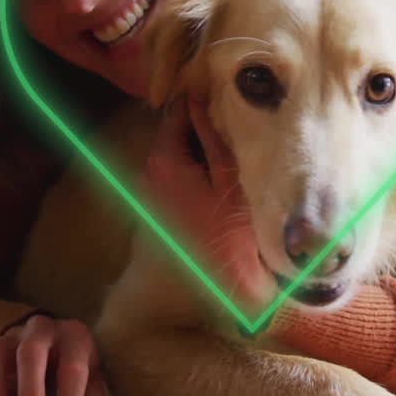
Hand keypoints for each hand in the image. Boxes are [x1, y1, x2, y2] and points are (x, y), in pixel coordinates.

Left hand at [138, 96, 274, 316]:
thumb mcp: (232, 183)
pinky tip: (227, 176)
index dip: (206, 94)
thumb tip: (206, 99)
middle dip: (207, 120)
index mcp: (165, 158)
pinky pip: (181, 172)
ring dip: (205, 146)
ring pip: (182, 150)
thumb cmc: (224, 244)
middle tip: (246, 118)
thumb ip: (217, 139)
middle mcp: (150, 169)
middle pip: (179, 127)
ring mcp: (152, 189)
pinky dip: (200, 167)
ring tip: (241, 145)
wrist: (200, 304)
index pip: (179, 105)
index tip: (234, 91)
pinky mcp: (160, 207)